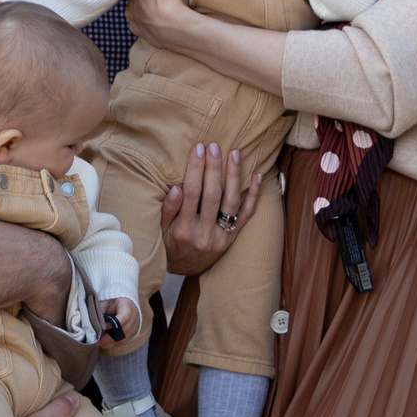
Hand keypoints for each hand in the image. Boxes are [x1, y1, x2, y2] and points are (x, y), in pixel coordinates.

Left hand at [97, 296, 142, 345]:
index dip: (113, 324)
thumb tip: (93, 324)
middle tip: (97, 340)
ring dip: (110, 342)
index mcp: (126, 305)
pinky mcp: (133, 333)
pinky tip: (104, 343)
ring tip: (99, 343)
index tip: (103, 327)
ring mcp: (135, 326)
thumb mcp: (105, 303)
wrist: (124, 302)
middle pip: (123, 331)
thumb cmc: (112, 302)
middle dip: (108, 337)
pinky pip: (123, 342)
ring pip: (123, 339)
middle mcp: (134, 316)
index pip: (124, 317)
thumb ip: (100, 311)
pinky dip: (113, 344)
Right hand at [161, 143, 260, 275]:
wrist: (185, 270)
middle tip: (214, 146)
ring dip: (234, 176)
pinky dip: (254, 195)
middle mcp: (204, 234)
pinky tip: (257, 176)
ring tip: (234, 154)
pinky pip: (247, 215)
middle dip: (213, 168)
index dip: (195, 169)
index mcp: (183, 230)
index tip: (197, 149)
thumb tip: (177, 189)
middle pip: (213, 195)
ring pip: (231, 203)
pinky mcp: (233, 238)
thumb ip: (168, 211)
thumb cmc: (169, 245)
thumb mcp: (160, 230)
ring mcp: (221, 237)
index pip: (191, 193)